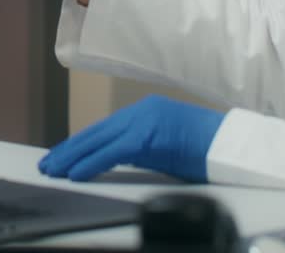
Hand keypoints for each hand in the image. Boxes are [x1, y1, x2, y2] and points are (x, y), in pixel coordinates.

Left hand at [38, 95, 224, 181]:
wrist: (236, 146)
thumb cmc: (208, 151)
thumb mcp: (168, 148)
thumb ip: (143, 150)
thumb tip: (119, 162)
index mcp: (146, 112)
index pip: (105, 129)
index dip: (81, 143)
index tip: (62, 156)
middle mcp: (141, 111)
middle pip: (96, 131)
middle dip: (69, 149)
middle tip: (48, 163)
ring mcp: (144, 120)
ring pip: (98, 139)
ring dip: (72, 156)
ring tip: (53, 169)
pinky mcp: (149, 136)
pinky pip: (112, 151)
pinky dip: (91, 162)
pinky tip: (75, 173)